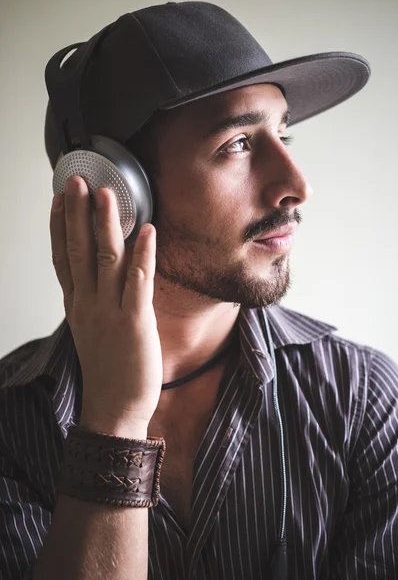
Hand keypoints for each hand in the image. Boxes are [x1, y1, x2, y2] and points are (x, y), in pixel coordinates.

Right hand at [50, 175, 162, 431]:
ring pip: (105, 260)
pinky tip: (146, 231)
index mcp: (77, 305)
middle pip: (78, 251)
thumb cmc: (107, 370)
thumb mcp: (91, 330)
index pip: (63, 258)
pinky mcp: (134, 323)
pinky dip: (142, 255)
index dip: (59, 227)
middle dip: (76, 214)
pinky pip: (137, 282)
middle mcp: (88, 304)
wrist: (113, 409)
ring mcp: (109, 312)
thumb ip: (94, 301)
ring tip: (107, 194)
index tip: (58, 200)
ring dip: (106, 225)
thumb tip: (102, 277)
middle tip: (75, 181)